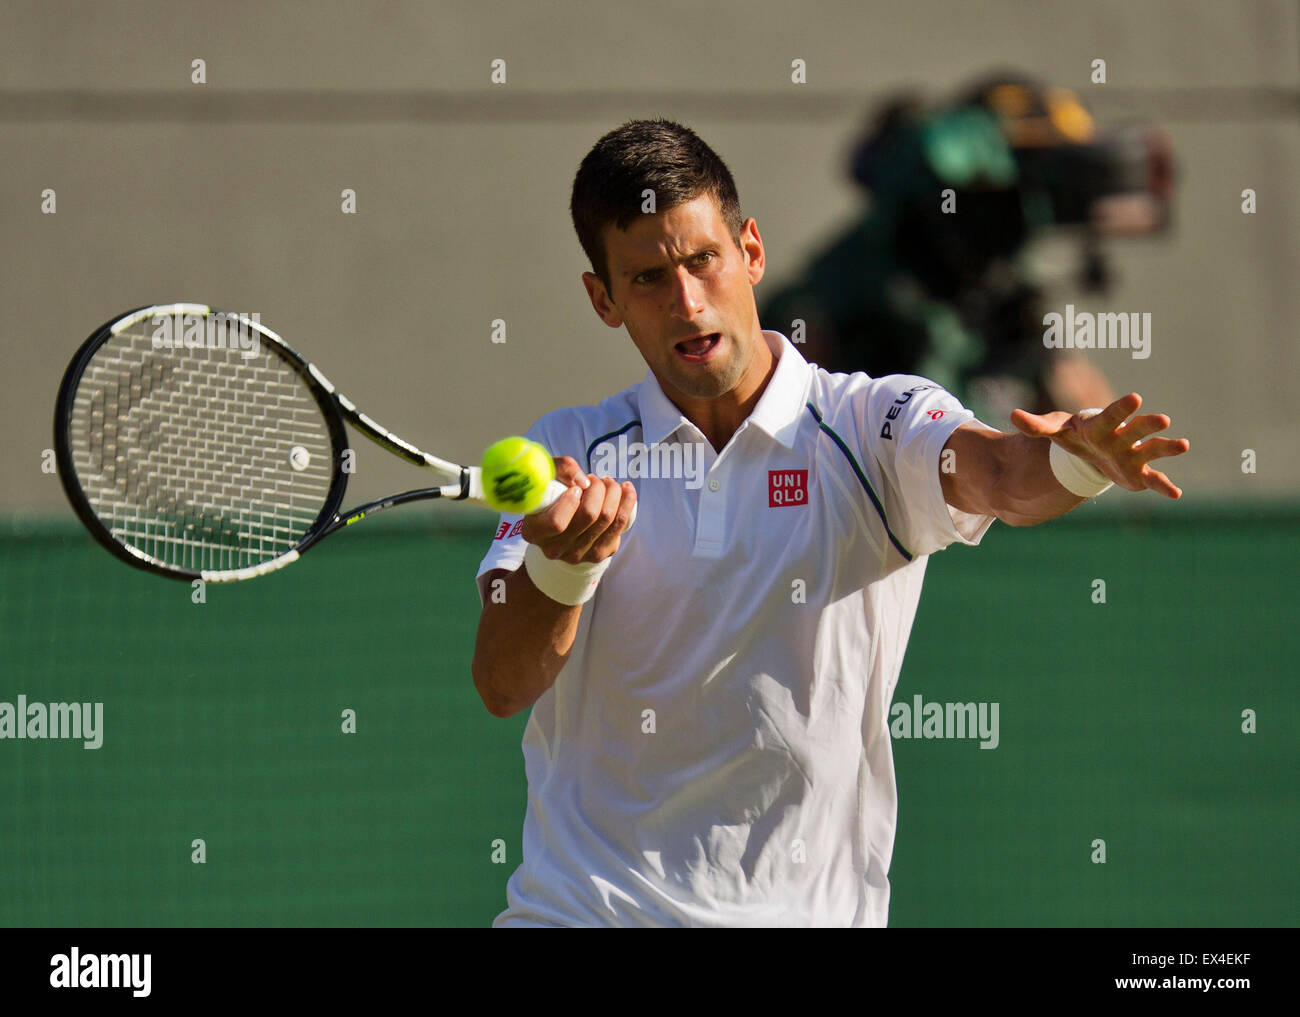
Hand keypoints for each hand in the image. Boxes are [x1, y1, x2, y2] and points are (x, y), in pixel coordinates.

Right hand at [521, 456, 636, 563]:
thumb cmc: (552, 492)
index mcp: (534, 532)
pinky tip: (626, 490)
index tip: (576, 488)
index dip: (570, 502)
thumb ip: (561, 468)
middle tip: (595, 479)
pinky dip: (627, 503)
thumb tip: (584, 481)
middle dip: (598, 488)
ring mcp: (578, 555)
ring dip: (614, 493)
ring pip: (607, 519)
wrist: (562, 519)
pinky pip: (620, 526)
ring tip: (608, 483)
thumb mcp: (548, 475)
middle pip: (589, 516)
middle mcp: (554, 549)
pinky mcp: (600, 554)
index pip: (556, 523)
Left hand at [1010, 392, 1189, 498]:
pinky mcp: (1139, 473)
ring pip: (1151, 450)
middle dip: (1147, 425)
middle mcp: (1122, 437)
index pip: (1110, 416)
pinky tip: (1176, 494)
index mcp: (1101, 426)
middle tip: (1162, 420)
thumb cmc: (1073, 435)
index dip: (1121, 409)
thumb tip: (1012, 416)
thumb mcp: (1055, 430)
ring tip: (1183, 445)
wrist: (1090, 449)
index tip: (1135, 398)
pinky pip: (1154, 480)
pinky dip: (1164, 486)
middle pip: (1136, 430)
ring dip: (1166, 448)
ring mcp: (1133, 454)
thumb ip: (1036, 425)